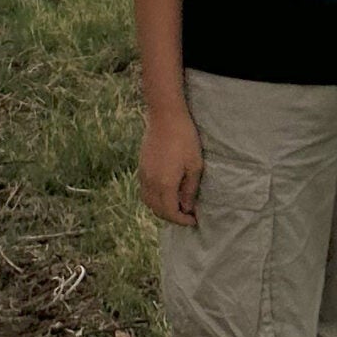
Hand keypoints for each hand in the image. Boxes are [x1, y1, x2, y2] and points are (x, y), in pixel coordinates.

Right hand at [139, 106, 204, 226]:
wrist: (165, 117)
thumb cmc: (184, 139)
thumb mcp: (194, 165)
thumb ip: (189, 189)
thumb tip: (187, 207)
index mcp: (165, 184)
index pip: (170, 212)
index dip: (182, 220)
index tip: (194, 220)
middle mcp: (150, 183)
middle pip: (157, 210)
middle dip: (172, 217)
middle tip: (187, 215)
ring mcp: (143, 175)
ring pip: (148, 202)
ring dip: (161, 208)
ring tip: (176, 205)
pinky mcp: (141, 167)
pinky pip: (144, 191)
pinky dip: (154, 198)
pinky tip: (165, 193)